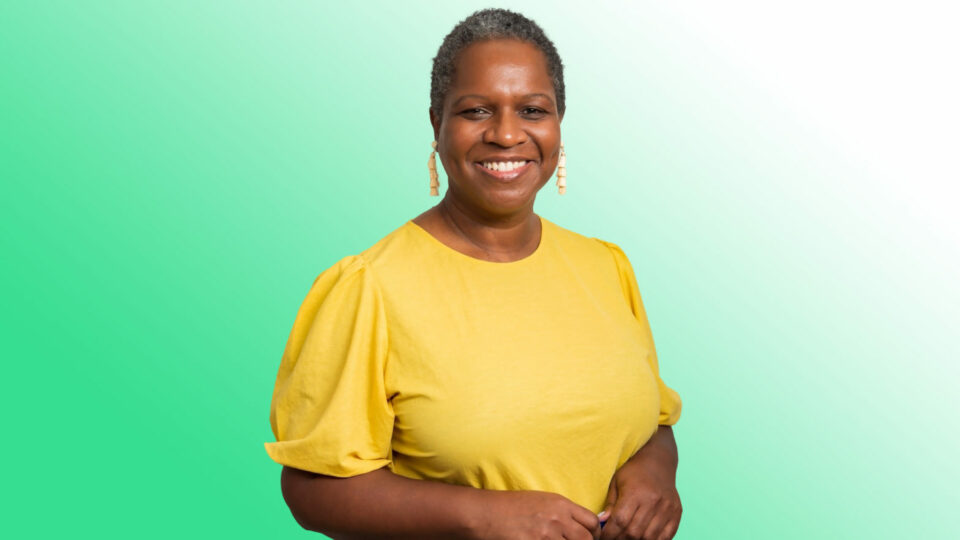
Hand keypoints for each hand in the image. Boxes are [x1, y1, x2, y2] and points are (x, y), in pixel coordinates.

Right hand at [469, 489, 602, 539]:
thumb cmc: (510, 506)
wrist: (485, 513)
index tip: (590, 538)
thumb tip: (579, 525)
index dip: (594, 533)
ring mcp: (546, 535)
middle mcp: (557, 519)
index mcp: (560, 504)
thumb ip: (561, 512)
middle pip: (586, 539)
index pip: (592, 521)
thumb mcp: (540, 501)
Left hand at [599, 428, 681, 539]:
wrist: (659, 460)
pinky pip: (666, 536)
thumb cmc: (634, 471)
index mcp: (635, 492)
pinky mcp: (676, 513)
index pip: (619, 521)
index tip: (603, 537)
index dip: (609, 534)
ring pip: (649, 537)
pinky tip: (644, 537)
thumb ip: (610, 504)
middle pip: (634, 532)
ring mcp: (667, 508)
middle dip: (621, 539)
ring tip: (627, 538)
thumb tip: (602, 523)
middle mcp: (653, 501)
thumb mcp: (616, 482)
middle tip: (614, 539)